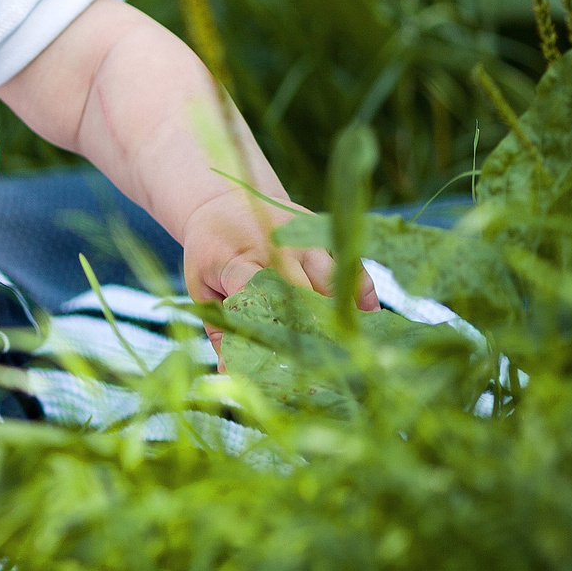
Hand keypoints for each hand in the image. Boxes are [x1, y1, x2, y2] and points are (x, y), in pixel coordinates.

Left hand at [182, 186, 375, 350]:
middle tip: (332, 366)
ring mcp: (300, 238)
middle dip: (317, 331)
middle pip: (303, 294)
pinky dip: (360, 291)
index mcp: (236, 263)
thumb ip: (220, 331)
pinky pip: (348, 264)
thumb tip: (229, 372)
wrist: (222, 198)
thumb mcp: (203, 289)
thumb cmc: (212, 254)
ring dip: (342, 314)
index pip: (261, 298)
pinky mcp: (319, 231)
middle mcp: (272, 249)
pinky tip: (368, 317)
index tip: (293, 362)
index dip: (279, 330)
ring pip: (331, 280)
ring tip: (355, 347)